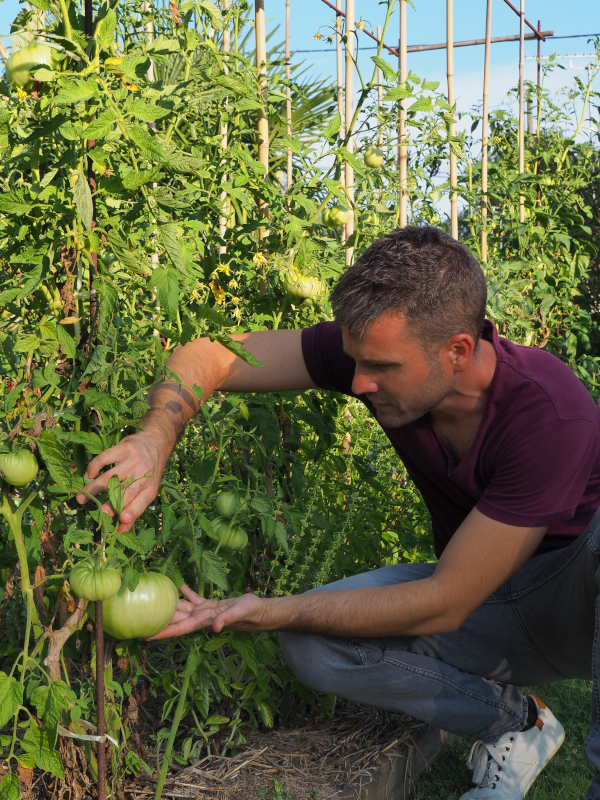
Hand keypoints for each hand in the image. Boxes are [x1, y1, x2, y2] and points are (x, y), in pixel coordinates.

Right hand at [75, 431, 170, 531]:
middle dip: (112, 504)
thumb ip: (134, 509)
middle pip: (126, 491)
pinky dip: (93, 469)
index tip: (122, 521)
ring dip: (94, 488)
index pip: (142, 502)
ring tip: (80, 499)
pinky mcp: (122, 447)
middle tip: (100, 513)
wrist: (156, 441)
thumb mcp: (148, 489)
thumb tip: (120, 531)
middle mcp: (143, 474)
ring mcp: (133, 460)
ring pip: (110, 476)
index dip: (132, 512)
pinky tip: (87, 478)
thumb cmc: (149, 471)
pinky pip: (103, 459)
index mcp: (151, 487)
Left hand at [149, 585, 267, 639]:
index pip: (178, 629)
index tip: (144, 636)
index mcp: (203, 623)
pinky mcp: (210, 604)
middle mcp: (199, 619)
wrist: (259, 610)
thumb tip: (215, 627)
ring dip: (168, 604)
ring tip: (153, 597)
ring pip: (181, 608)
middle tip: (140, 616)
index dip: (162, 633)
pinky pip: (193, 598)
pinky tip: (177, 583)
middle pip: (175, 620)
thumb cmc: (249, 613)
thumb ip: (226, 619)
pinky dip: (185, 591)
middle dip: (158, 620)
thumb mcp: (238, 613)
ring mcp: (204, 612)